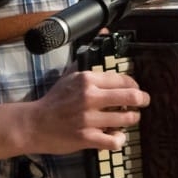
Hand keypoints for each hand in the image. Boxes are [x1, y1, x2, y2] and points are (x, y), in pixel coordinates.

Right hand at [21, 69, 149, 155]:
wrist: (34, 124)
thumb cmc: (53, 101)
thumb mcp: (69, 77)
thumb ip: (87, 65)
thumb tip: (102, 36)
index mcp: (86, 80)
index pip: (122, 79)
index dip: (134, 85)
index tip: (135, 89)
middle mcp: (89, 97)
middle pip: (131, 97)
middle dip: (142, 99)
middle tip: (143, 102)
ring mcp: (88, 119)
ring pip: (126, 119)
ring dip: (131, 119)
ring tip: (128, 119)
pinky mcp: (87, 138)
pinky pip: (115, 141)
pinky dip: (119, 139)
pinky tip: (116, 136)